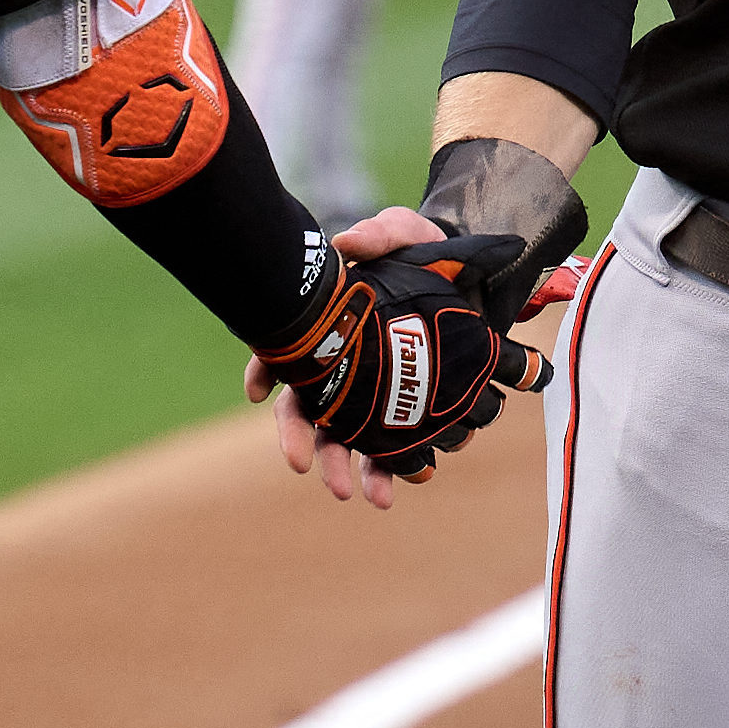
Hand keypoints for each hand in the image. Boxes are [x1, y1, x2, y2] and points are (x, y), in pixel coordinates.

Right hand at [247, 205, 545, 508]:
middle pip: (308, 409)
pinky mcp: (404, 407)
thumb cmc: (421, 252)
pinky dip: (395, 469)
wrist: (472, 277)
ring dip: (349, 468)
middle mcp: (341, 365)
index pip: (285, 353)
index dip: (263, 370)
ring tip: (359, 495)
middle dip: (305, 442)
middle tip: (306, 467)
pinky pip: (393, 446)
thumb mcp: (402, 232)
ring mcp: (370, 391)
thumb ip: (379, 234)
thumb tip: (347, 244)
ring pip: (346, 438)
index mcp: (328, 328)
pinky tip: (406, 482)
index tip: (257, 392)